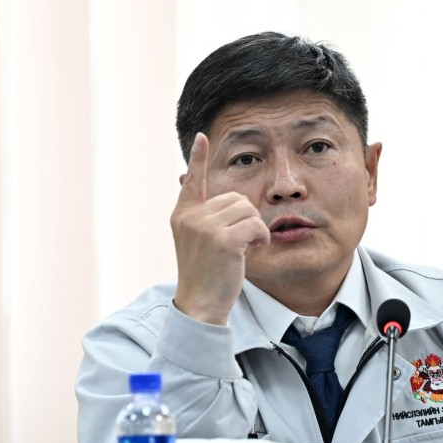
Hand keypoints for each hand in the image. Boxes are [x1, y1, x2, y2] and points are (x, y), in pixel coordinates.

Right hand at [171, 133, 270, 324]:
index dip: (198, 158)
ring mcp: (204, 227)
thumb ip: (207, 219)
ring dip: (255, 228)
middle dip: (246, 217)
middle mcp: (190, 217)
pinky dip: (261, 237)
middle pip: (234, 197)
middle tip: (244, 240)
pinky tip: (254, 249)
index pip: (192, 181)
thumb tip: (232, 202)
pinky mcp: (222, 240)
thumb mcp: (199, 243)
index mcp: (182, 215)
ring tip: (248, 247)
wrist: (200, 306)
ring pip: (247, 209)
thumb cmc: (206, 276)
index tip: (202, 137)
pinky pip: (254, 224)